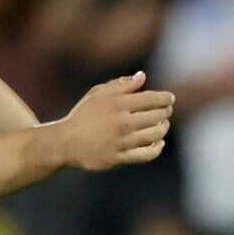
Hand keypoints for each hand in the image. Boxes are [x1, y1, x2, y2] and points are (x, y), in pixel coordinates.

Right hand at [50, 72, 173, 171]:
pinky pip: (147, 154)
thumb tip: (143, 76)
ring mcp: (121, 141)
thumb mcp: (96, 94)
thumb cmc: (82, 116)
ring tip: (162, 125)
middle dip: (165, 112)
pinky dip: (157, 147)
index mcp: (117, 104)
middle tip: (165, 111)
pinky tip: (158, 142)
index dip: (165, 98)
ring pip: (155, 134)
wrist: (63, 143)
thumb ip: (120, 85)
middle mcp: (121, 122)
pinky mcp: (119, 158)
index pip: (153, 99)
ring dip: (163, 128)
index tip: (169, 99)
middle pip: (158, 116)